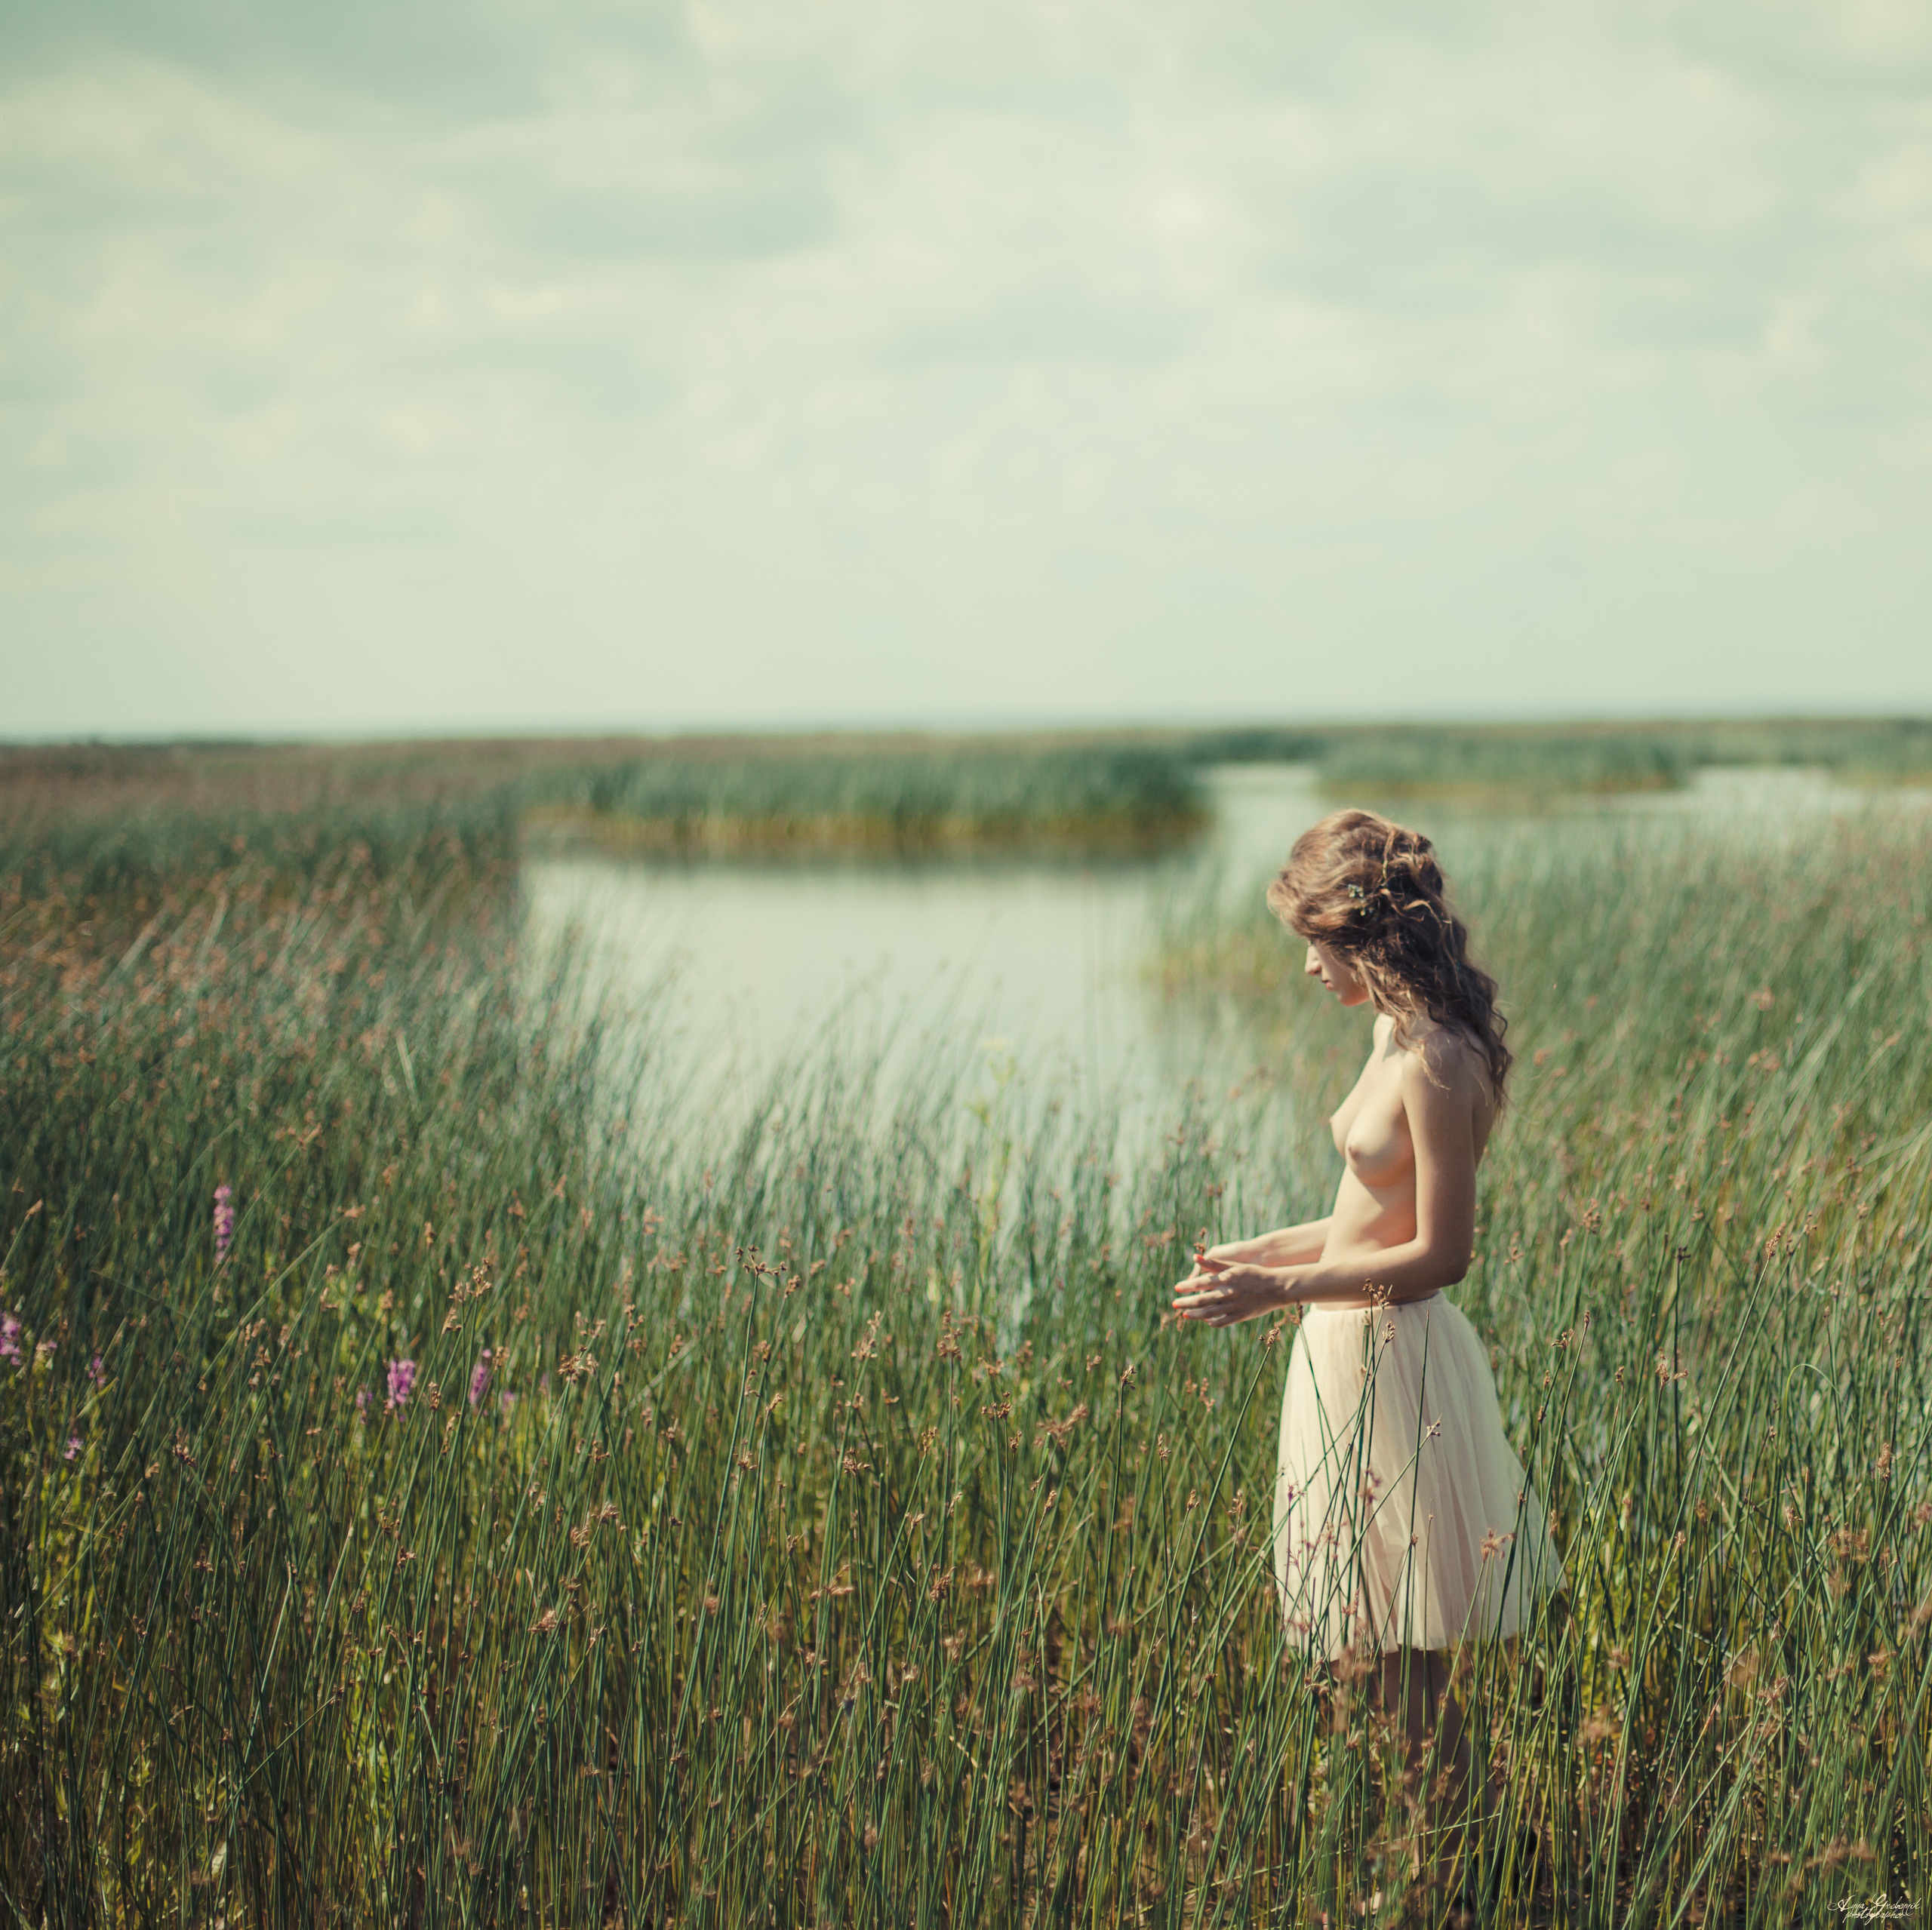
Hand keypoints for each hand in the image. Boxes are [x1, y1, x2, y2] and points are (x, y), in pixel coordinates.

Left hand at [1171, 1255, 1291, 1327]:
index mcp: (1226, 1279)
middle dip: (1186, 1302)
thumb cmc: (1254, 1274)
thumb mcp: (1234, 1265)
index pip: (1201, 1283)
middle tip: (1174, 1303)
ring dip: (1195, 1314)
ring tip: (1185, 1314)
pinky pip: (1222, 1322)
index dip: (1188, 1286)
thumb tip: (1194, 1258)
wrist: (1276, 1287)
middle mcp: (1228, 1293)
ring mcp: (1234, 1307)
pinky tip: (1205, 1320)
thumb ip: (1214, 1263)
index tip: (1177, 1288)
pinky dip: (1211, 1322)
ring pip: (1209, 1313)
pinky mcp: (1240, 1317)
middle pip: (1202, 1300)